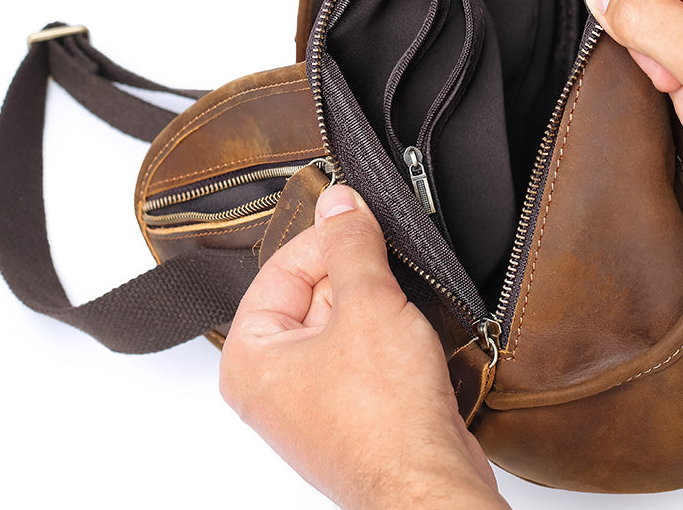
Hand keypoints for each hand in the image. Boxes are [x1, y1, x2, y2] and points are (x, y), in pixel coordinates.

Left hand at [219, 184, 508, 509]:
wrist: (431, 491)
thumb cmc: (386, 423)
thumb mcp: (368, 304)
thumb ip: (350, 244)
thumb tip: (340, 202)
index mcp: (251, 356)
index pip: (281, 267)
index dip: (325, 239)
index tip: (357, 219)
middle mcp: (272, 383)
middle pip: (312, 292)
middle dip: (354, 275)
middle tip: (386, 268)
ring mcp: (310, 402)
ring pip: (342, 322)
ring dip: (376, 306)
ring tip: (399, 310)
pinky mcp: (350, 415)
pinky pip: (363, 353)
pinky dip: (388, 337)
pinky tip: (411, 339)